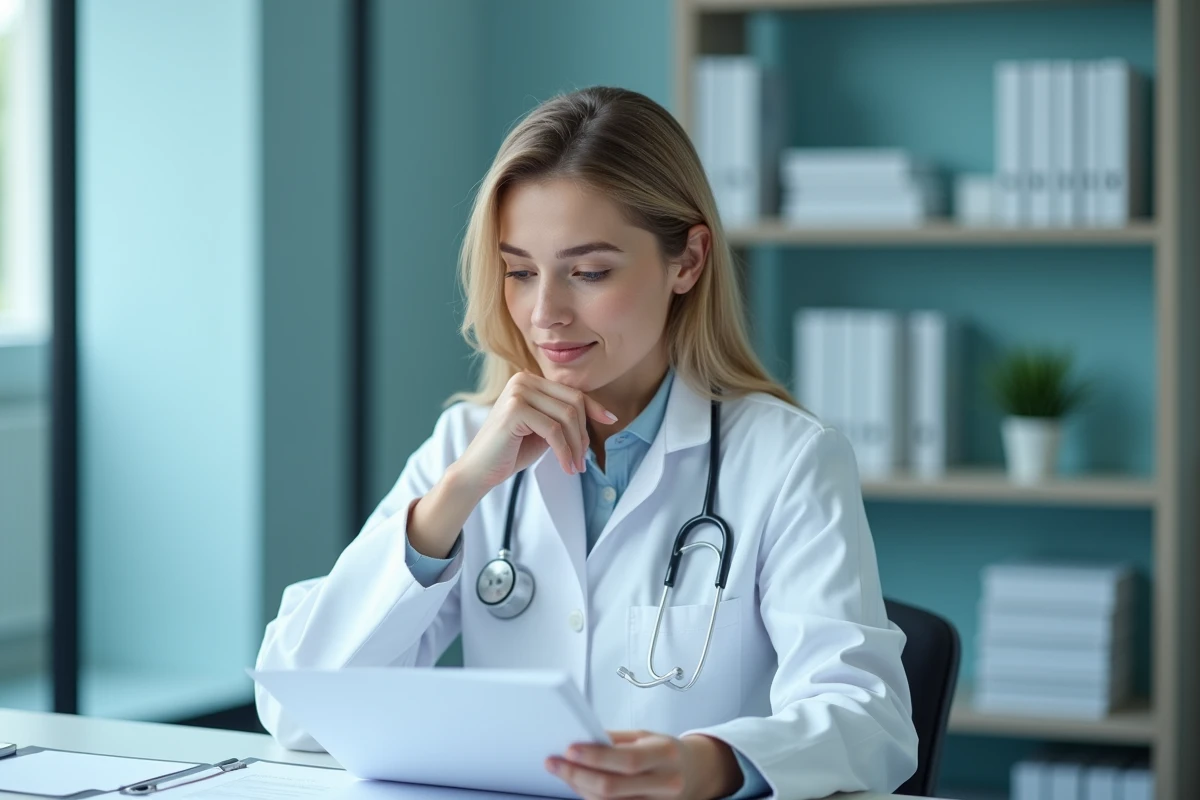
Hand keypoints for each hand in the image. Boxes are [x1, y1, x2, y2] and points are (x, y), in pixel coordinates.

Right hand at [454, 371, 616, 493]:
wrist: (479, 471)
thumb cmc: (511, 451)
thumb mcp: (544, 429)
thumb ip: (564, 417)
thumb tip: (603, 413)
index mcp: (529, 380)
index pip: (571, 392)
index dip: (594, 407)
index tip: (611, 420)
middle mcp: (522, 380)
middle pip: (573, 402)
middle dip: (583, 434)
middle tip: (583, 460)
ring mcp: (517, 392)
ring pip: (566, 417)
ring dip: (576, 446)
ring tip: (576, 467)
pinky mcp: (515, 410)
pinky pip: (554, 431)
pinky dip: (564, 452)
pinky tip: (566, 467)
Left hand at [545, 730, 742, 799]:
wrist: (694, 772)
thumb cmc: (665, 751)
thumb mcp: (645, 736)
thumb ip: (615, 740)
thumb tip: (581, 740)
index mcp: (665, 754)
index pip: (626, 760)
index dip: (595, 756)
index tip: (569, 749)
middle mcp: (665, 783)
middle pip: (612, 788)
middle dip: (577, 775)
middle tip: (555, 763)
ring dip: (579, 788)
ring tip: (563, 771)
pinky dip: (591, 799)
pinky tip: (579, 786)